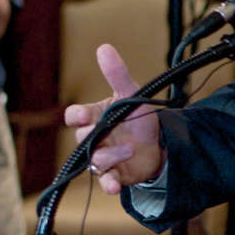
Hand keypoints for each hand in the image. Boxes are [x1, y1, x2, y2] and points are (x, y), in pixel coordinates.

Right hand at [63, 44, 165, 194]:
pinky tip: (114, 186)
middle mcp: (94, 139)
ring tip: (130, 148)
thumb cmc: (138, 118)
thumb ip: (118, 74)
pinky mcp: (115, 175)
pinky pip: (106, 182)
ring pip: (95, 160)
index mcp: (95, 117)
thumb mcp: (132, 94)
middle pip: (82, 139)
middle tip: (107, 131)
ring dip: (110, 156)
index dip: (77, 115)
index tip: (83, 115)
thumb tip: (104, 47)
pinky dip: (109, 185)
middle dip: (94, 136)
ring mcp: (102, 158)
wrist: (159, 143)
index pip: (75, 116)